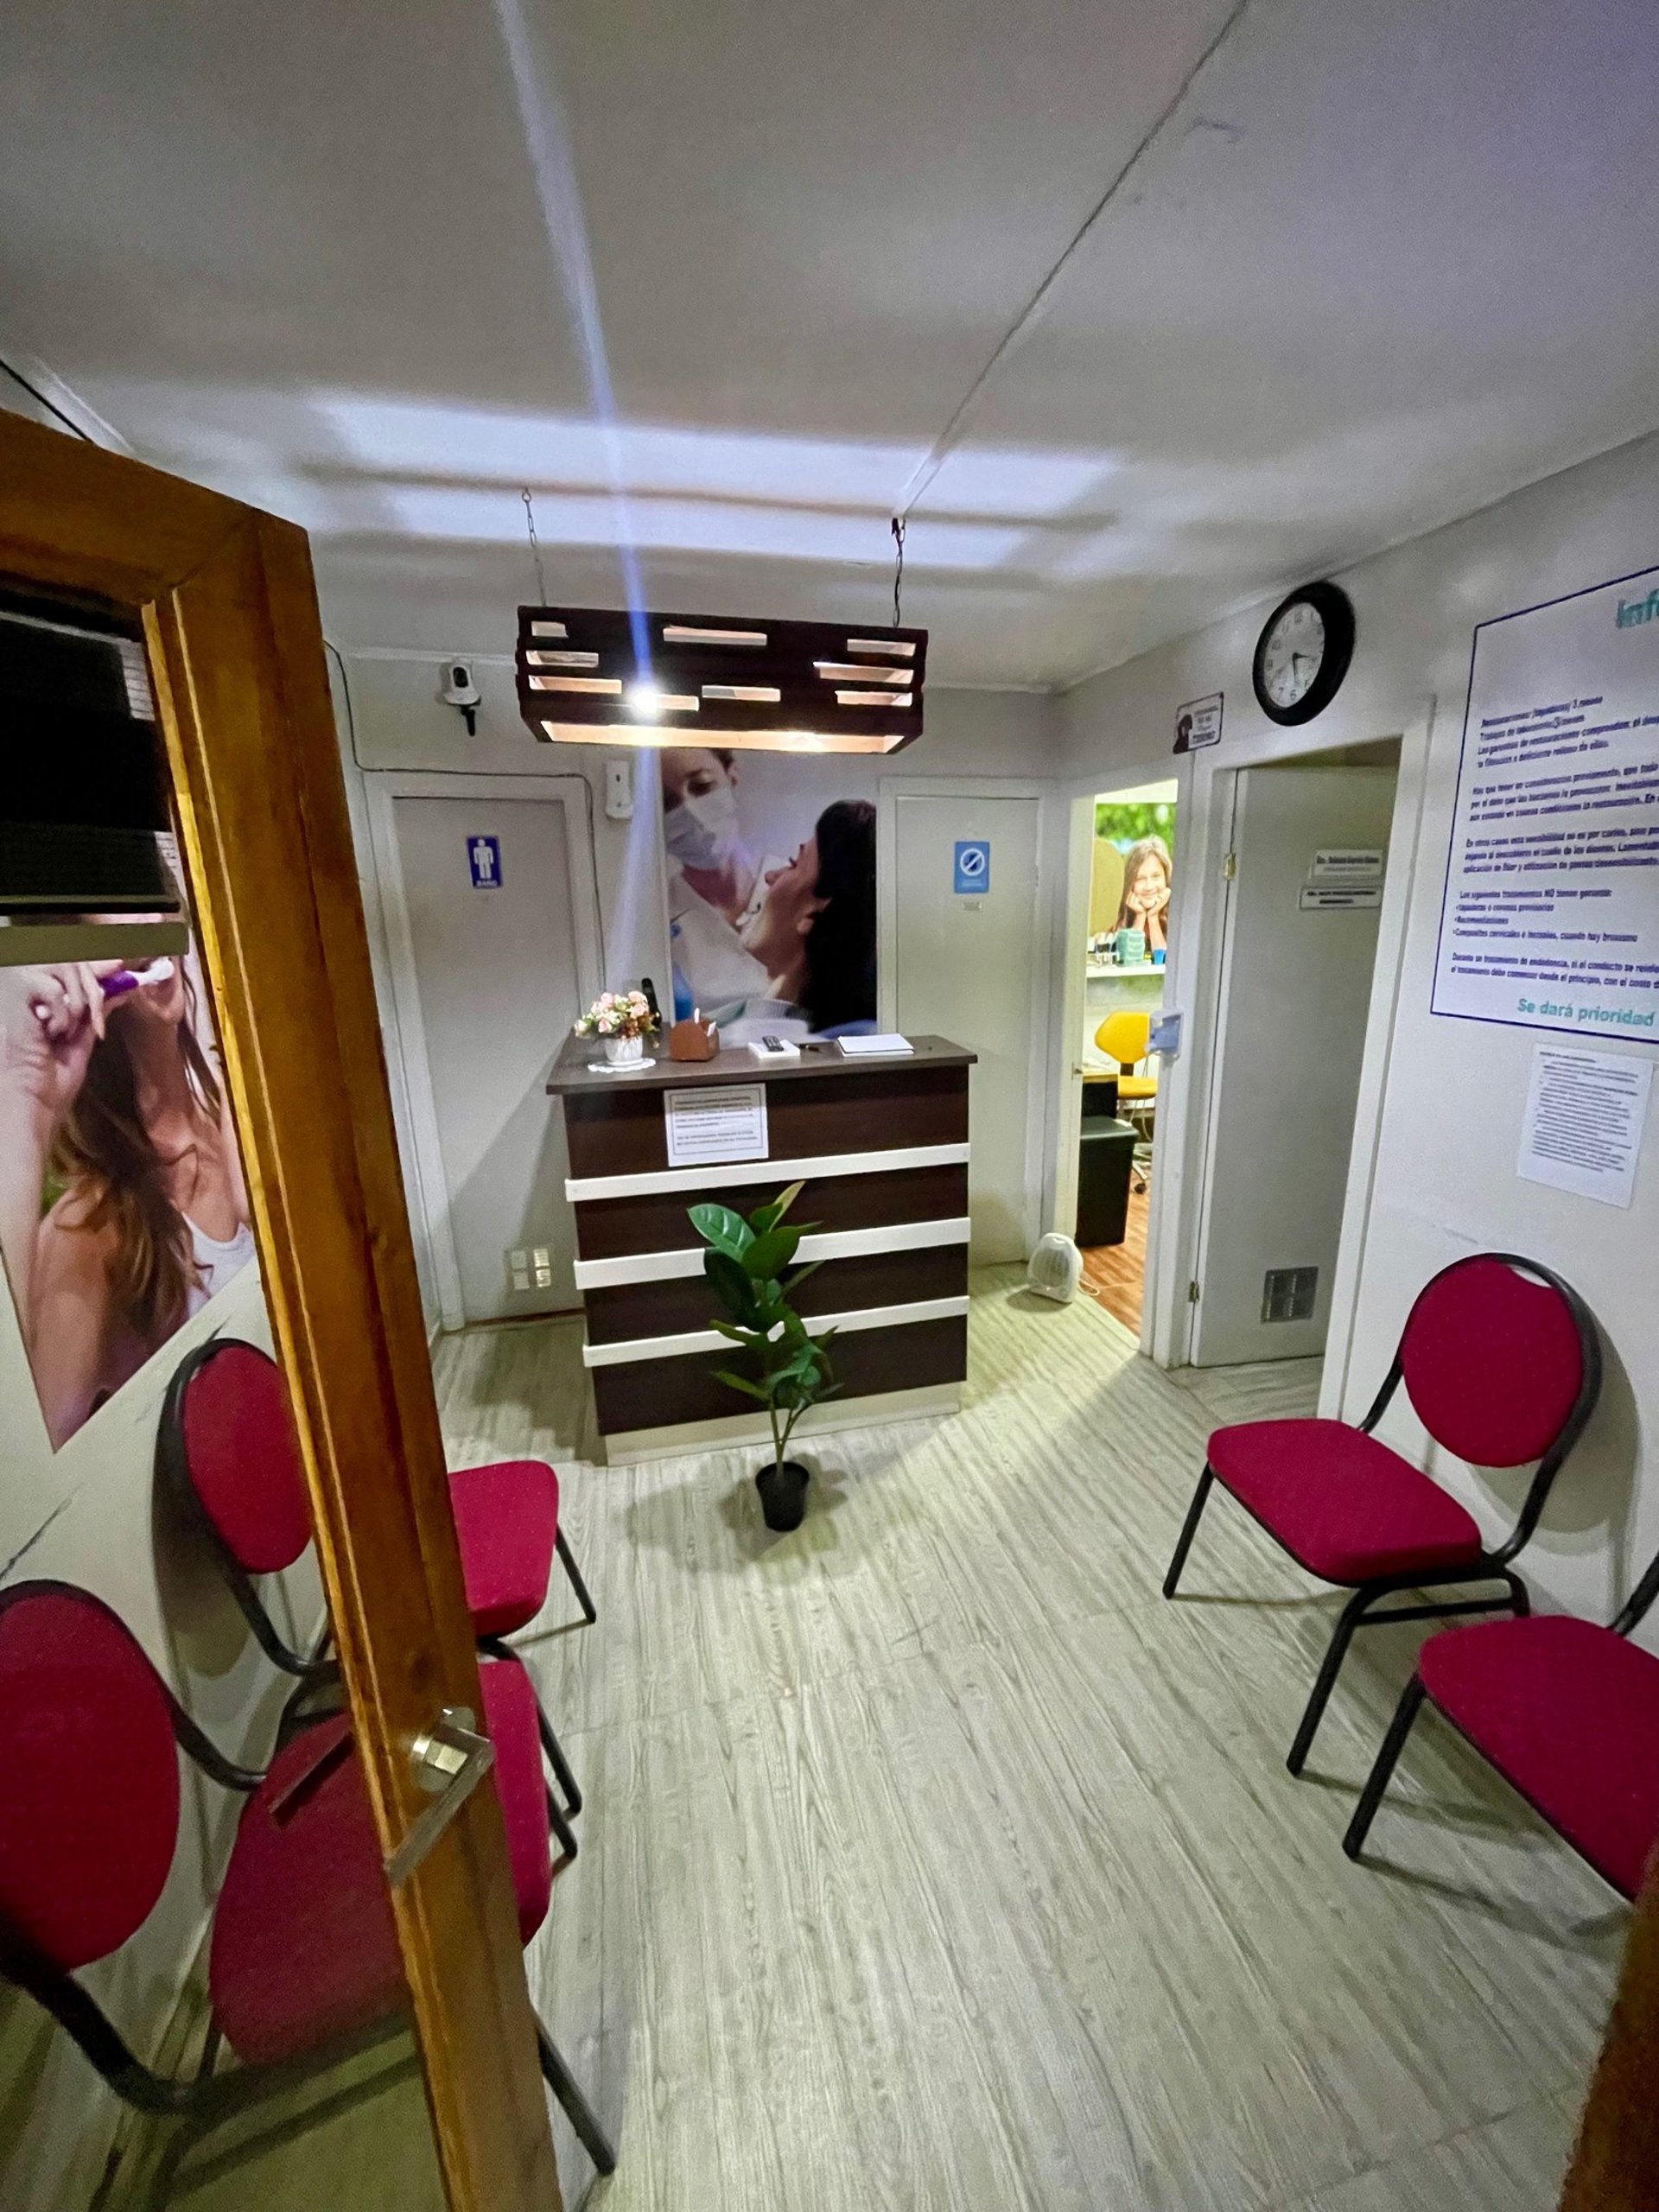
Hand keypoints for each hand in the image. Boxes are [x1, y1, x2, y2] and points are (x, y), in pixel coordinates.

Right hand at [0, 963, 119, 1136]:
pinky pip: (52, 987)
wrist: (29, 1104)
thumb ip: (95, 1013)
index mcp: (40, 1001)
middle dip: (92, 988)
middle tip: (95, 1019)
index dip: (95, 964)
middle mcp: (27, 990)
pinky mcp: (15, 996)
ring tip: (65, 1032)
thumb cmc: (49, 1084)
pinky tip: (49, 1034)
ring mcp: (18, 991)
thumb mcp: (80, 1041)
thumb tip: (119, 988)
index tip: (117, 966)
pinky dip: (61, 1013)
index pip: (68, 966)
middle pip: (69, 961)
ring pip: (62, 968)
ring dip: (76, 1003)